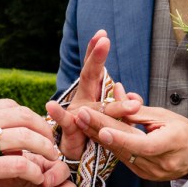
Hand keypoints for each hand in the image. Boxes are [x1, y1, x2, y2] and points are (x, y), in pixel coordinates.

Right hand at [0, 99, 57, 186]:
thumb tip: (3, 133)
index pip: (9, 106)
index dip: (31, 117)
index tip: (40, 131)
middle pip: (22, 115)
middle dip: (44, 130)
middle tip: (51, 145)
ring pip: (24, 137)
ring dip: (44, 149)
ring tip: (50, 161)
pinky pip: (15, 164)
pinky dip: (33, 169)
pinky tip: (36, 177)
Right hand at [46, 30, 140, 159]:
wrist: (76, 153)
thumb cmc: (94, 130)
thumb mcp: (112, 116)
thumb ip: (122, 105)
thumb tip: (136, 97)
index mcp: (95, 93)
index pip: (97, 69)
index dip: (97, 52)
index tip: (102, 34)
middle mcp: (84, 98)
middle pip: (90, 75)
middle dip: (96, 58)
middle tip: (104, 41)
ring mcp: (77, 111)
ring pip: (91, 102)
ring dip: (110, 104)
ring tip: (127, 100)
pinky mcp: (69, 128)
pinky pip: (64, 120)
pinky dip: (58, 113)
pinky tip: (51, 105)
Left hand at [75, 104, 187, 180]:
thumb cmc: (182, 131)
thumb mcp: (164, 116)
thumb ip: (137, 109)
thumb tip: (117, 93)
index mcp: (172, 143)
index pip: (143, 144)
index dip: (122, 138)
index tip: (102, 130)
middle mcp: (160, 162)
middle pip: (126, 147)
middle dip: (100, 129)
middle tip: (81, 114)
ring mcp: (150, 172)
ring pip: (119, 153)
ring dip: (97, 136)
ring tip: (80, 120)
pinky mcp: (142, 174)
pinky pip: (121, 157)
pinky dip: (107, 143)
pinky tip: (91, 131)